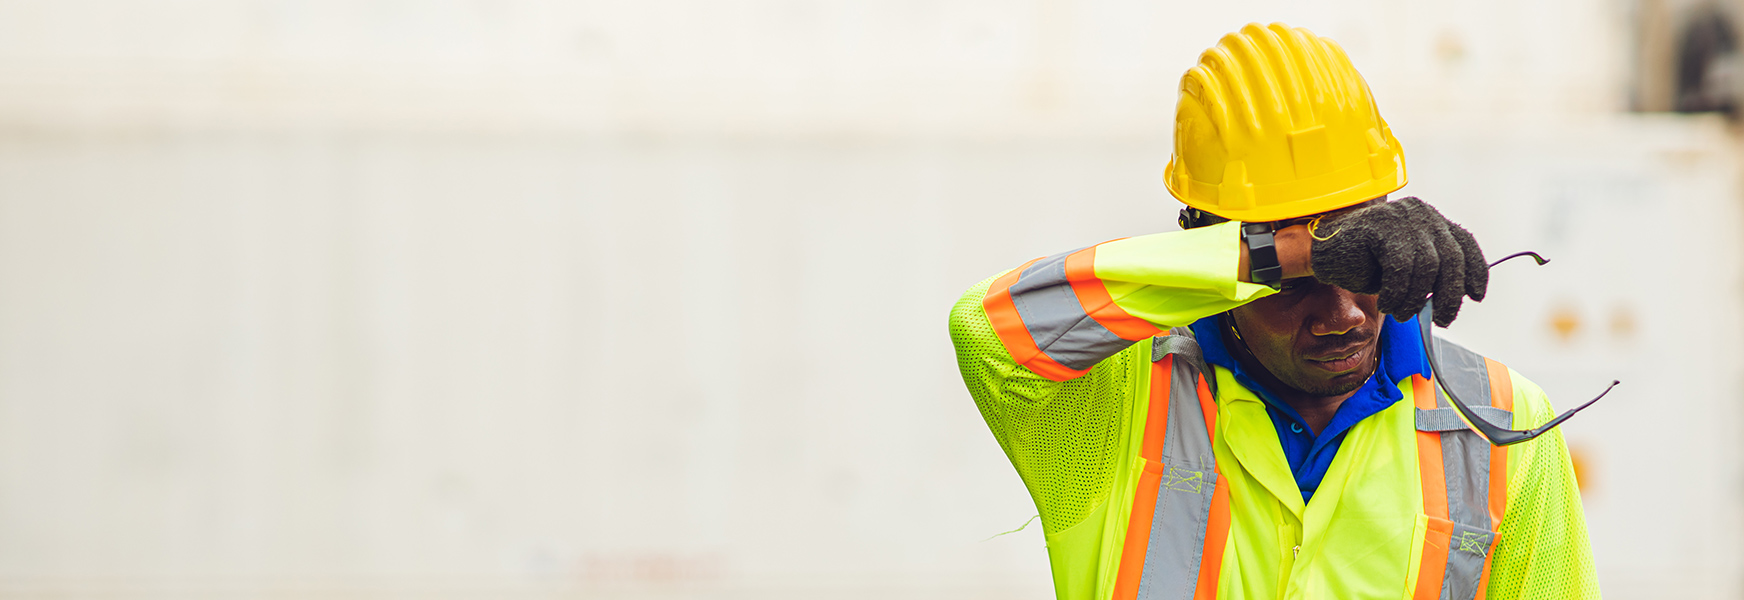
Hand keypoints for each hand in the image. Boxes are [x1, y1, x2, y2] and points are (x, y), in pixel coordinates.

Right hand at [1308, 197, 1487, 325]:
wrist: (1321, 254)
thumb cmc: (1362, 264)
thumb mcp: (1406, 271)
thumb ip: (1430, 276)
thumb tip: (1453, 300)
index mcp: (1429, 219)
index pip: (1463, 243)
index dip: (1475, 271)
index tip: (1474, 296)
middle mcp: (1420, 213)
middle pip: (1451, 257)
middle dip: (1449, 295)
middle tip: (1442, 320)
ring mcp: (1400, 216)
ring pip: (1427, 266)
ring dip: (1415, 299)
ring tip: (1401, 313)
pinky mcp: (1381, 225)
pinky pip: (1401, 266)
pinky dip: (1397, 292)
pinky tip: (1388, 304)